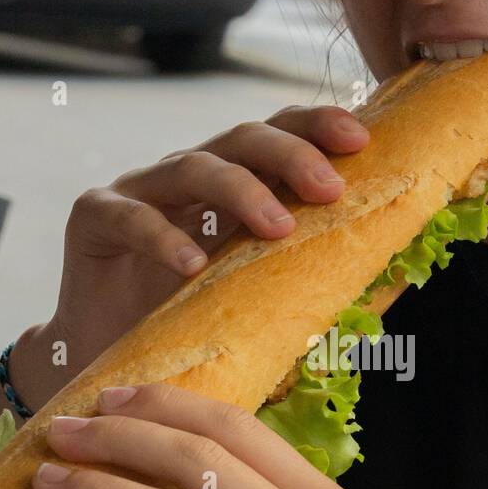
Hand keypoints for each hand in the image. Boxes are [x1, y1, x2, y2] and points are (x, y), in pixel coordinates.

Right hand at [0, 107, 370, 417]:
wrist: (112, 362)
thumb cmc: (191, 329)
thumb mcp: (259, 302)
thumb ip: (309, 281)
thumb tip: (394, 279)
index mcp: (234, 186)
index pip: (280, 136)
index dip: (318, 126)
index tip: (362, 141)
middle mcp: (189, 177)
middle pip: (242, 139)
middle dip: (291, 155)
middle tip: (330, 188)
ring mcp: (140, 191)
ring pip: (193, 167)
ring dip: (241, 190)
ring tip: (278, 227)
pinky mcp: (93, 217)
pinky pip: (130, 215)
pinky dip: (162, 236)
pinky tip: (191, 264)